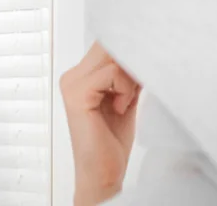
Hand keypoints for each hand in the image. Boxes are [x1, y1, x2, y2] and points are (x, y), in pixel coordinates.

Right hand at [60, 42, 140, 204]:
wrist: (103, 173)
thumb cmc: (112, 141)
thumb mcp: (125, 97)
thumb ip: (128, 73)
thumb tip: (144, 49)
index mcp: (79, 75)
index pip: (106, 44)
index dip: (128, 51)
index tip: (140, 72)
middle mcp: (72, 75)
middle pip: (108, 45)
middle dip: (130, 62)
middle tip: (136, 88)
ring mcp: (71, 83)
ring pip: (112, 56)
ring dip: (129, 78)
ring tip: (125, 102)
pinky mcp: (78, 93)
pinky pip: (112, 73)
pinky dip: (125, 88)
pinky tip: (121, 107)